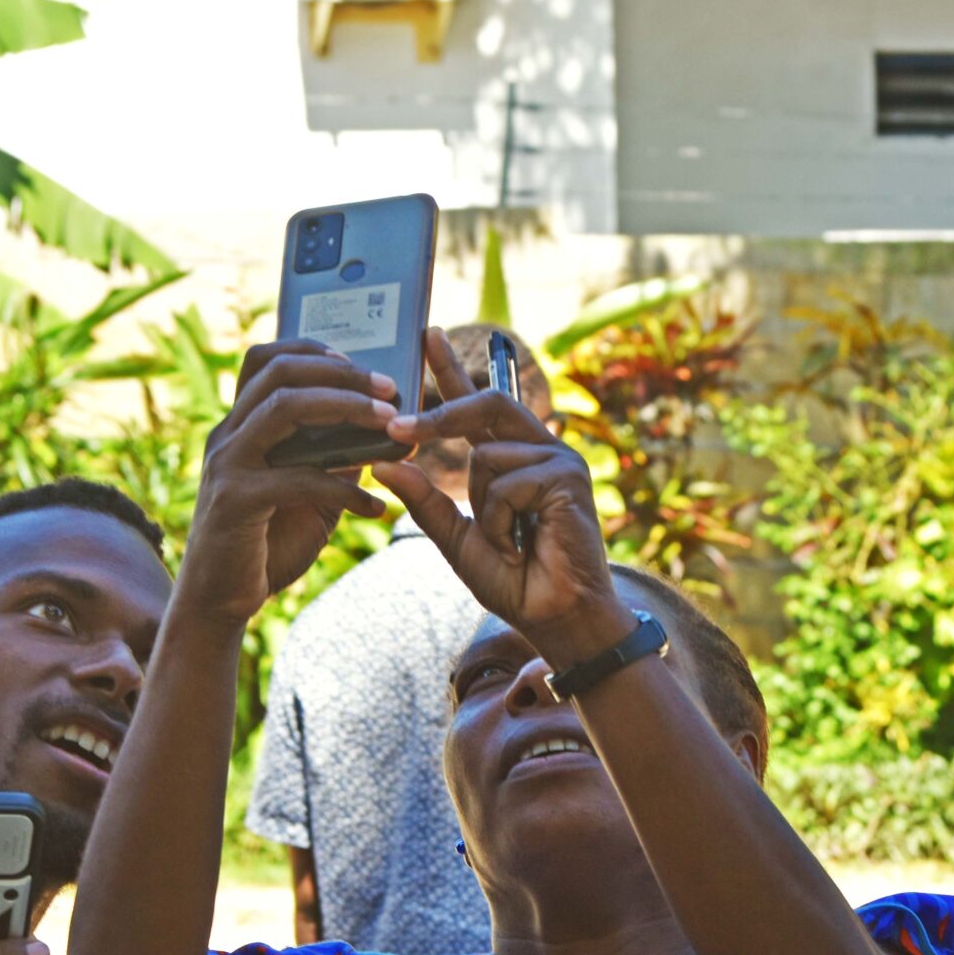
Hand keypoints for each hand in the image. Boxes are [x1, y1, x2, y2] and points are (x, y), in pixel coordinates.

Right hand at [184, 340, 394, 624]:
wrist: (220, 601)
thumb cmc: (266, 544)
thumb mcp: (308, 494)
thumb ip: (333, 459)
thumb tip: (379, 429)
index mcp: (241, 426)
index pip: (266, 359)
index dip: (312, 349)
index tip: (358, 361)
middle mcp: (228, 436)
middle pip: (278, 372)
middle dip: (340, 373)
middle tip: (388, 388)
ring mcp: (227, 465)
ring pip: (284, 408)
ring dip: (345, 409)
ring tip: (391, 425)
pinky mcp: (234, 502)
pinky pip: (297, 478)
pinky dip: (344, 488)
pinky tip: (375, 508)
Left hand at [371, 329, 634, 668]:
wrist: (555, 618)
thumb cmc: (514, 583)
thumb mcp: (457, 539)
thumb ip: (425, 502)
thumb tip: (384, 465)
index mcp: (513, 460)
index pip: (477, 406)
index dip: (451, 372)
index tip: (426, 336)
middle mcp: (540, 452)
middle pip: (487, 405)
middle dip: (440, 415)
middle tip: (398, 429)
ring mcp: (559, 461)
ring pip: (486, 456)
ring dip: (482, 508)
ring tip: (508, 543)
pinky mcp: (569, 477)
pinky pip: (507, 481)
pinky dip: (501, 519)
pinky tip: (523, 544)